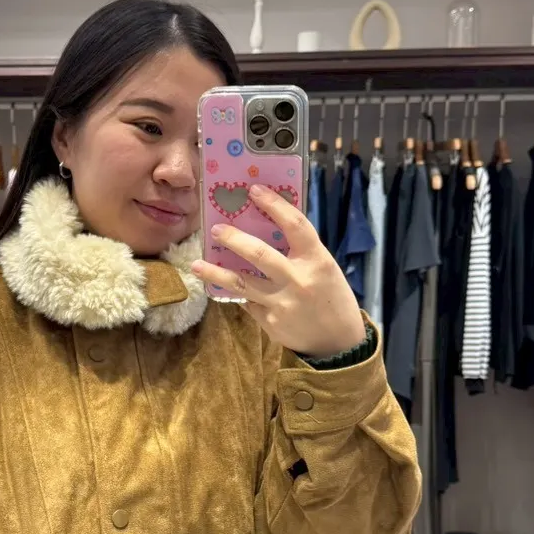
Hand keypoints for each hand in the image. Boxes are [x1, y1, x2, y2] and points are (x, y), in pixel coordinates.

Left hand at [191, 185, 366, 357]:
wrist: (337, 343)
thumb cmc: (331, 296)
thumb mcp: (324, 268)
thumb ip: (300, 251)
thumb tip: (266, 227)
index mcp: (316, 260)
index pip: (295, 225)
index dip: (274, 205)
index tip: (254, 190)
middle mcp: (297, 280)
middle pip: (259, 254)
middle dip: (234, 239)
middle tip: (215, 229)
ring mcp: (280, 302)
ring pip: (240, 282)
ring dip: (215, 272)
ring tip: (195, 264)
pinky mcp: (268, 320)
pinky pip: (246, 301)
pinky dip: (236, 292)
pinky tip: (222, 286)